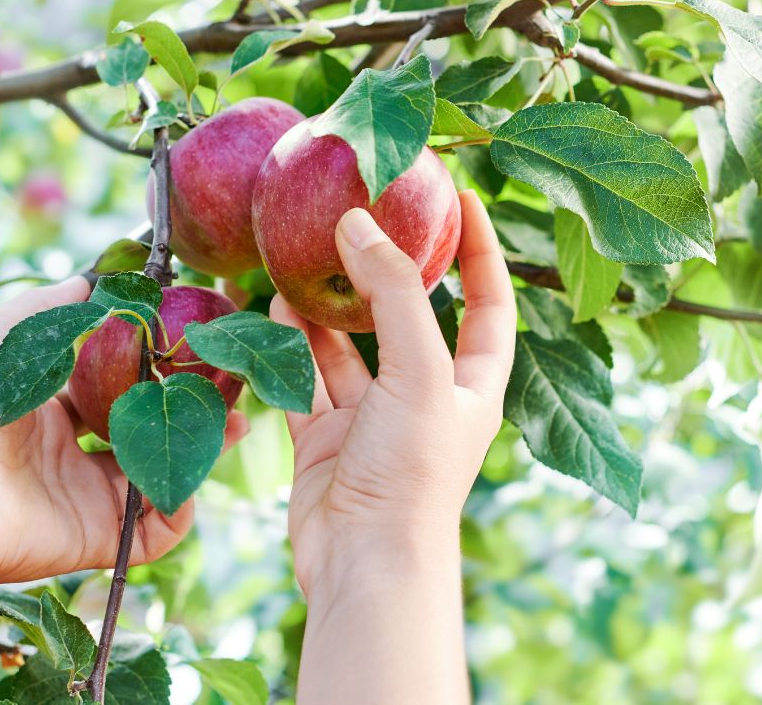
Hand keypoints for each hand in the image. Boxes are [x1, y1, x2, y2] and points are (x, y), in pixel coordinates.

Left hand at [0, 277, 249, 585]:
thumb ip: (46, 306)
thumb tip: (86, 277)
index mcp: (52, 414)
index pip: (118, 391)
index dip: (157, 372)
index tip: (193, 350)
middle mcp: (73, 457)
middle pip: (149, 433)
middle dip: (192, 412)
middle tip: (230, 391)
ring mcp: (88, 499)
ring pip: (161, 475)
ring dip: (201, 453)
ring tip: (234, 425)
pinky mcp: (99, 537)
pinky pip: (155, 530)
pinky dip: (181, 509)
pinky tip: (191, 478)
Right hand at [270, 191, 515, 598]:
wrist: (364, 564)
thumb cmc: (413, 473)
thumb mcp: (419, 371)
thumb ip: (393, 292)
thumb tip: (357, 222)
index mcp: (472, 384)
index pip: (488, 302)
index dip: (480, 250)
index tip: (463, 196)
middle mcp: (426, 396)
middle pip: (411, 317)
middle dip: (387, 269)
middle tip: (362, 213)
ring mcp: (374, 418)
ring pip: (350, 346)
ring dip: (329, 305)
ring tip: (303, 254)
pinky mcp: (327, 439)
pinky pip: (306, 379)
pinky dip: (290, 346)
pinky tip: (273, 309)